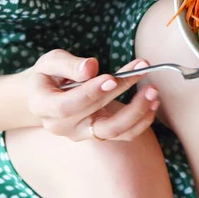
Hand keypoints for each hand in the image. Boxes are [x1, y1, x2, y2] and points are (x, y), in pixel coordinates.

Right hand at [26, 49, 158, 141]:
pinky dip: (142, 121)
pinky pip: (124, 134)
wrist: (46, 97)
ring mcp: (83, 133)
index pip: (68, 106)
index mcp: (44, 107)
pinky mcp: (100, 134)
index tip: (111, 78)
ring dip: (137, 112)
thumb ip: (68, 65)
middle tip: (142, 70)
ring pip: (114, 130)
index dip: (91, 92)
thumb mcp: (50, 63)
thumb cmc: (49, 76)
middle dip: (122, 89)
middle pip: (96, 112)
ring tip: (153, 91)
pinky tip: (154, 103)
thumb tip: (91, 68)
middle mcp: (63, 127)